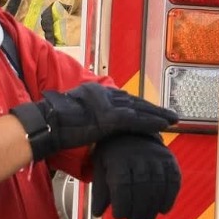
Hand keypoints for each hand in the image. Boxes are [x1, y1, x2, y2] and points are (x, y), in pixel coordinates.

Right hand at [12, 82, 177, 160]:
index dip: (137, 105)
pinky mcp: (110, 118)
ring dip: (158, 114)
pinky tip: (165, 125)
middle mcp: (102, 94)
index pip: (120, 98)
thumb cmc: (49, 124)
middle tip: (168, 114)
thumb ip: (80, 115)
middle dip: (152, 108)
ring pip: (139, 109)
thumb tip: (81, 123)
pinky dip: (152, 122)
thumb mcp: (67, 114)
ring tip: (173, 119)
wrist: (44, 125)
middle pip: (133, 101)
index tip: (148, 110)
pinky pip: (137, 120)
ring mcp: (107, 105)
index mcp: (92, 92)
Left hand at [90, 134, 181, 218]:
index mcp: (118, 158)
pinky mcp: (170, 160)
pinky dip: (169, 198)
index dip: (122, 204)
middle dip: (138, 209)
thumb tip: (97, 213)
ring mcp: (157, 157)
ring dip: (152, 208)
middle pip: (142, 187)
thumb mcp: (100, 168)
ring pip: (158, 186)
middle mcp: (139, 156)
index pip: (122, 184)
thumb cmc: (111, 156)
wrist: (131, 132)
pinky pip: (173, 181)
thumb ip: (100, 190)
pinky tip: (163, 210)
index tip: (119, 216)